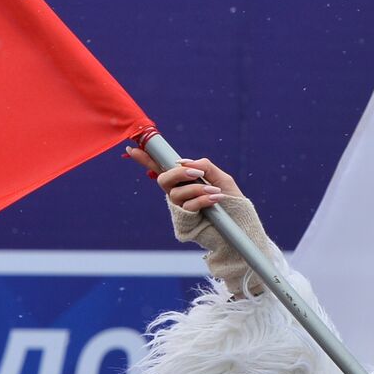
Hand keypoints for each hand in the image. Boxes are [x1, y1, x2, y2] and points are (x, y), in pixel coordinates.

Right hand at [124, 147, 244, 211]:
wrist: (241, 225)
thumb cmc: (232, 202)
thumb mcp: (221, 178)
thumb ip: (204, 166)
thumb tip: (184, 162)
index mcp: (185, 181)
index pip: (162, 168)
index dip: (146, 159)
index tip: (132, 148)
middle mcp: (179, 194)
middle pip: (164, 180)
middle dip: (179, 174)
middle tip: (197, 174)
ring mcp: (181, 208)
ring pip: (176, 193)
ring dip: (196, 190)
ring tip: (216, 192)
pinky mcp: (185, 221)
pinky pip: (187, 206)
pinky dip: (202, 200)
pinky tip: (216, 200)